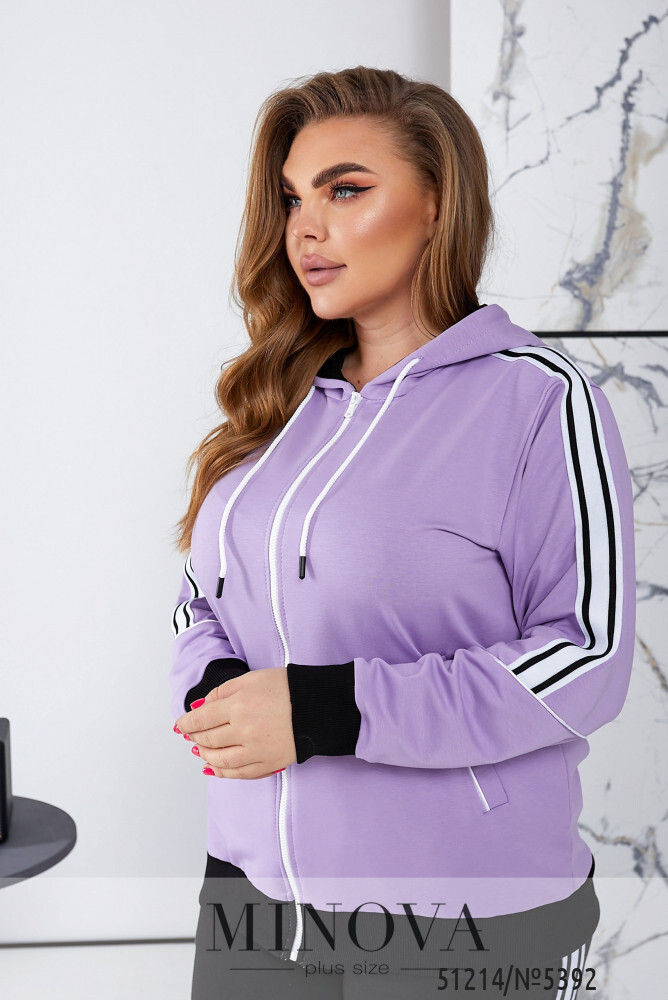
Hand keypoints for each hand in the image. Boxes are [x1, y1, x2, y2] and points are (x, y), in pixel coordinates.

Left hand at [175, 668, 297, 778]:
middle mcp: (244, 731)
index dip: (186, 723)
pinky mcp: (269, 763)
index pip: (201, 719)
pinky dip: (223, 773)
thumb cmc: (287, 688)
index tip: (180, 724)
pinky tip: (214, 768)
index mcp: (238, 706)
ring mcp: (256, 751)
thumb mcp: (252, 678)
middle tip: (190, 734)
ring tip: (199, 750)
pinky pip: (240, 773)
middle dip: (195, 737)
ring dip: (206, 756)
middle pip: (208, 740)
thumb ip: (222, 691)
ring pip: (220, 761)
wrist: (318, 705)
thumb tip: (200, 707)